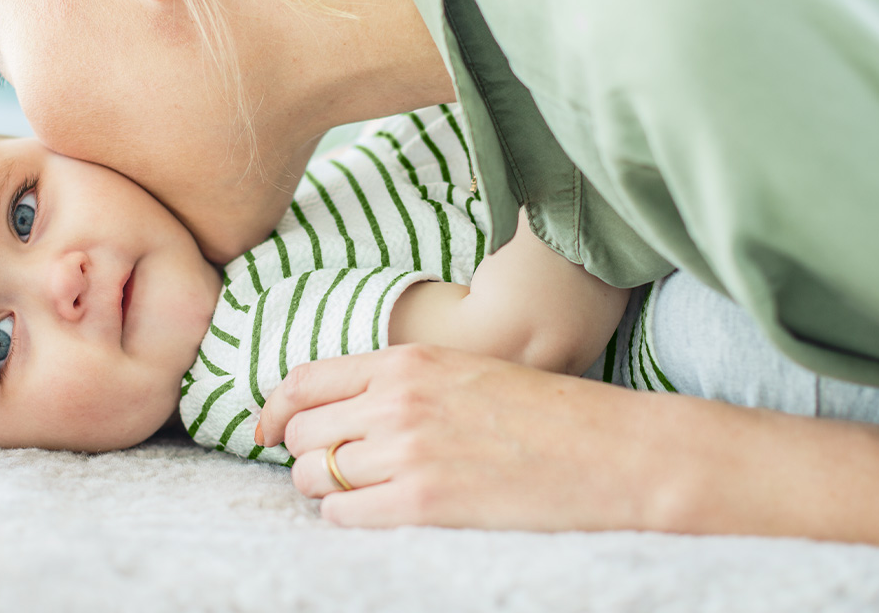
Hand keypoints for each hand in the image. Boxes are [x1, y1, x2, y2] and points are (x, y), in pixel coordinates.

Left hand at [254, 344, 878, 558]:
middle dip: (308, 454)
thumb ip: (402, 383)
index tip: (264, 428)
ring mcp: (406, 451)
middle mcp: (397, 399)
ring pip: (313, 477)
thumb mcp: (468, 374)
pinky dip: (350, 519)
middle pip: (300, 433)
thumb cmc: (548, 416)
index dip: (274, 408)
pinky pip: (342, 515)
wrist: (614, 455)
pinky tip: (386, 513)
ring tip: (371, 492)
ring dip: (328, 490)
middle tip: (338, 469)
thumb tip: (342, 412)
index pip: (304, 379)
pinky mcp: (421, 503)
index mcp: (409, 359)